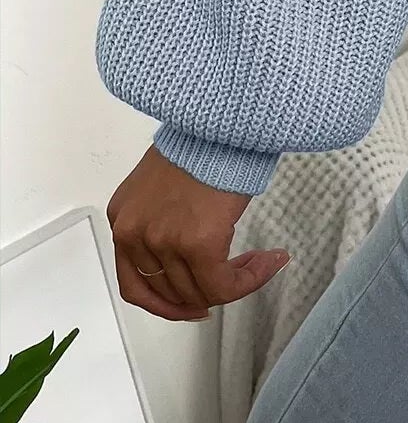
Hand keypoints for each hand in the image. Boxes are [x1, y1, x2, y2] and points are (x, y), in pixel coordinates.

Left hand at [106, 145, 289, 319]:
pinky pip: (224, 285)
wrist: (225, 119)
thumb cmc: (205, 139)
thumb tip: (190, 255)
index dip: (168, 303)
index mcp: (124, 220)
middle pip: (169, 293)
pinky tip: (268, 262)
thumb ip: (165, 218)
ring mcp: (163, 241)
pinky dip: (248, 281)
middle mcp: (135, 235)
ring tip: (260, 263)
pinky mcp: (197, 244)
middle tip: (236, 280)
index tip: (193, 304)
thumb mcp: (165, 183)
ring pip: (198, 293)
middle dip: (206, 295)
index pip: (136, 284)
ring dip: (234, 285)